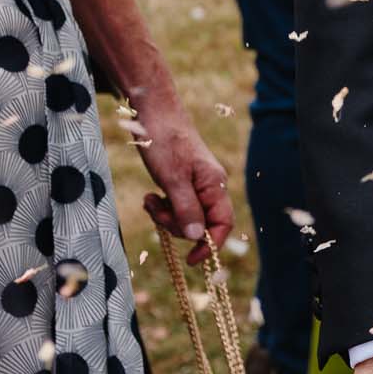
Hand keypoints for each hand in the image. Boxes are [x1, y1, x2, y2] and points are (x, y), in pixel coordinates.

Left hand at [131, 87, 236, 263]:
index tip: (190, 260)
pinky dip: (162, 206)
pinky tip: (150, 195)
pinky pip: (176, 205)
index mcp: (215, 185)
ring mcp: (196, 185)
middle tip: (155, 210)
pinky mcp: (183, 182)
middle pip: (201, 223)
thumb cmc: (165, 141)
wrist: (153, 114)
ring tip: (149, 200)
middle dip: (177, 225)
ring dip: (166, 215)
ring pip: (186, 216)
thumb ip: (186, 209)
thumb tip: (199, 238)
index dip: (210, 245)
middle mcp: (210, 187)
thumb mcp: (172, 179)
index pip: (223, 224)